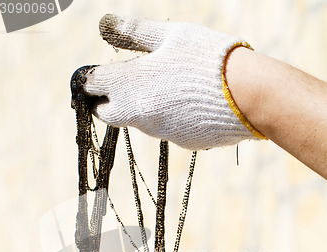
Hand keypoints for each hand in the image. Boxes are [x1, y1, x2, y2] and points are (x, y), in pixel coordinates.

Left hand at [84, 14, 263, 149]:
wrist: (246, 95)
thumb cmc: (206, 57)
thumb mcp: (170, 36)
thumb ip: (134, 32)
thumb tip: (105, 24)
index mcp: (130, 83)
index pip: (94, 85)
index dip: (92, 79)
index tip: (97, 74)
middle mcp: (138, 112)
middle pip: (107, 113)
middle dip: (108, 101)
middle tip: (122, 86)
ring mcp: (157, 130)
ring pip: (137, 120)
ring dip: (142, 106)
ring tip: (167, 86)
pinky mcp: (177, 141)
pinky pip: (164, 128)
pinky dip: (168, 116)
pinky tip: (187, 102)